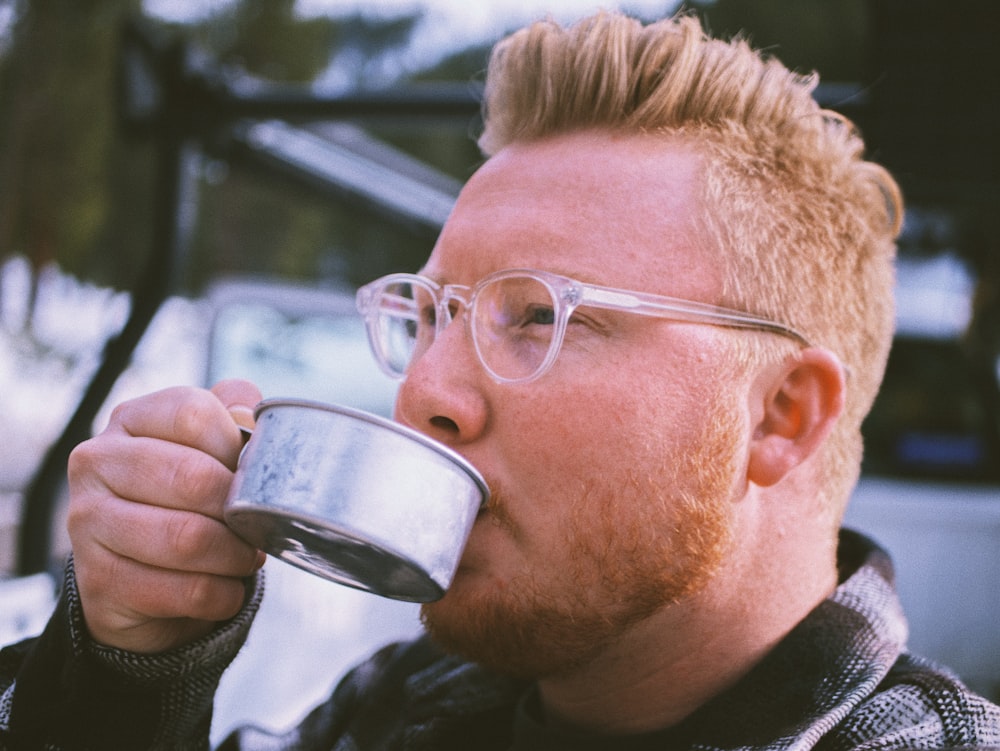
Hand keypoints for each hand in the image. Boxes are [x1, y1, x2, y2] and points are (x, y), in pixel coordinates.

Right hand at [67, 379, 263, 652]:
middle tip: (259, 524)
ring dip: (235, 555)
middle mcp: (97, 462)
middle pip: (192, 476)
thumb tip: (250, 412)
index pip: (193, 413)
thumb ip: (234, 418)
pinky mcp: (97, 580)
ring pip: (187, 538)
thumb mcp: (210, 448)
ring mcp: (88, 522)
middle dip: (240, 508)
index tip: (250, 472)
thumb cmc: (187, 500)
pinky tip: (228, 589)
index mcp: (131, 419)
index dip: (236, 446)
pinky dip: (221, 594)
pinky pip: (182, 590)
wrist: (139, 577)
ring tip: (247, 556)